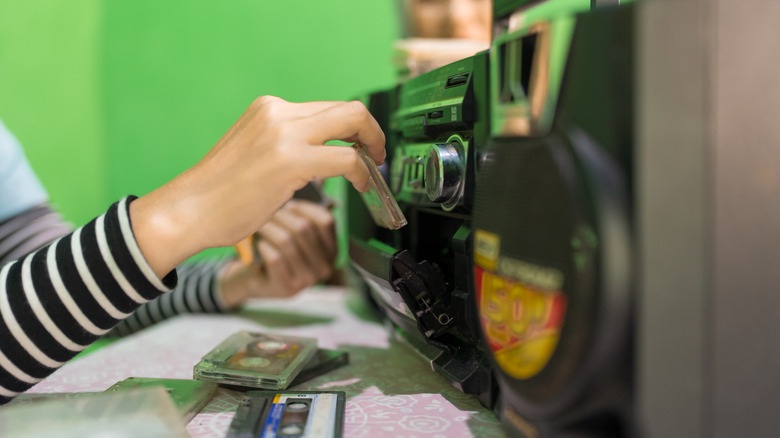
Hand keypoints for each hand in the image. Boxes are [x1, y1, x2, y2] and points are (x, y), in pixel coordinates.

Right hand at [129, 96, 383, 277]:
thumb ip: (285, 143)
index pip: (327, 108)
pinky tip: (362, 187)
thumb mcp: (254, 151)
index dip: (352, 128)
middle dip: (372, 131)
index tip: (361, 146)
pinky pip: (347, 159)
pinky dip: (363, 173)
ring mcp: (284, 134)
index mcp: (269, 109)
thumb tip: (319, 152)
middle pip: (348, 108)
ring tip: (372, 173)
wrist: (188, 211)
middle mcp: (278, 113)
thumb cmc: (219, 193)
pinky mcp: (291, 161)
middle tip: (377, 154)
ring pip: (353, 123)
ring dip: (373, 148)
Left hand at [219, 199, 336, 307]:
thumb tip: (313, 181)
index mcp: (332, 250)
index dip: (305, 207)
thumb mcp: (296, 234)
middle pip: (303, 228)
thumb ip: (306, 213)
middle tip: (267, 213)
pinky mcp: (289, 288)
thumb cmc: (279, 251)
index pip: (326, 220)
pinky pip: (275, 258)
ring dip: (269, 228)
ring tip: (260, 225)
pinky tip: (261, 245)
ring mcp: (308, 280)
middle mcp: (326, 267)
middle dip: (281, 216)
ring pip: (286, 241)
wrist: (260, 282)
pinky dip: (264, 246)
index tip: (289, 204)